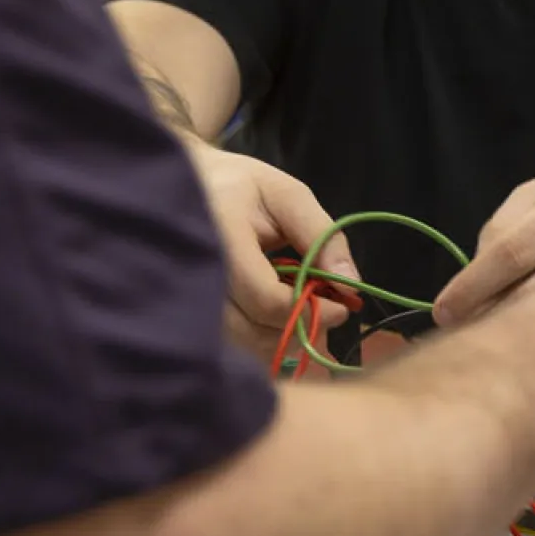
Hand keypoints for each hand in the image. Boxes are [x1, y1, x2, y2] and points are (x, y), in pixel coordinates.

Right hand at [183, 143, 355, 355]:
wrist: (183, 187)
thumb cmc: (238, 187)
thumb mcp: (287, 195)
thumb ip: (321, 236)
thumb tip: (351, 285)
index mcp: (221, 238)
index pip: (266, 298)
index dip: (310, 310)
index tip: (342, 307)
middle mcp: (195, 277)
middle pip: (253, 331)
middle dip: (299, 328)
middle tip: (325, 310)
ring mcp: (186, 302)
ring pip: (242, 347)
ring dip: (281, 338)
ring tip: (299, 308)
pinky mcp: (187, 317)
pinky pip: (230, 348)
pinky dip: (260, 340)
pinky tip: (272, 316)